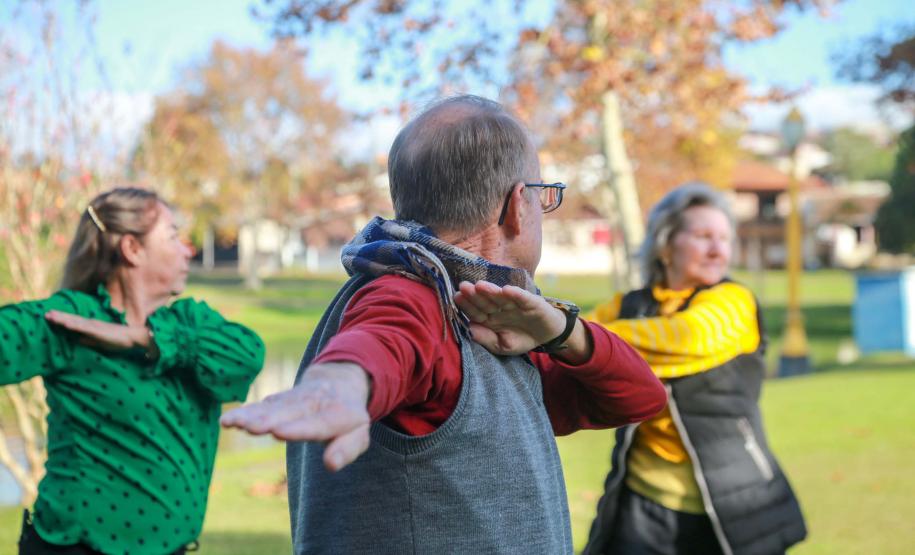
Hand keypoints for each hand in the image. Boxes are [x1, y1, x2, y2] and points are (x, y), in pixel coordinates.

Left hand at [44, 310, 148, 350]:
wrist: (133, 337)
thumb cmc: (118, 340)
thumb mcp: (99, 342)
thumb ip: (87, 340)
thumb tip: (75, 340)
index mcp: (91, 327)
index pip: (73, 322)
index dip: (62, 319)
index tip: (50, 316)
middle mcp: (91, 324)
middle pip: (72, 319)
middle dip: (59, 316)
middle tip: (45, 313)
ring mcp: (94, 326)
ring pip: (75, 321)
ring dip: (63, 318)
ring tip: (51, 316)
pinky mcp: (98, 331)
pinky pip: (84, 327)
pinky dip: (74, 325)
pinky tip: (66, 323)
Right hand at [220, 362, 370, 471]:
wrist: (339, 381)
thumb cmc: (349, 417)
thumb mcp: (359, 434)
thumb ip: (347, 449)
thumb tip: (331, 464)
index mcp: (338, 413)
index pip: (318, 423)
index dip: (299, 428)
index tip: (278, 432)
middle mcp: (314, 402)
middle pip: (290, 412)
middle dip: (270, 419)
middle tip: (251, 427)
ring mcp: (295, 398)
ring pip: (272, 407)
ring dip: (251, 415)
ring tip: (231, 423)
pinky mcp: (280, 399)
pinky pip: (262, 405)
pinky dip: (244, 411)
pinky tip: (226, 420)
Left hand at [453, 280, 565, 355]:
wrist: (547, 335)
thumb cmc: (521, 339)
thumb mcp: (502, 345)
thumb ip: (486, 339)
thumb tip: (469, 329)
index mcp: (490, 318)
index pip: (475, 311)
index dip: (466, 305)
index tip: (456, 297)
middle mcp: (500, 308)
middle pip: (485, 301)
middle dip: (474, 295)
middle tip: (463, 286)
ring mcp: (514, 304)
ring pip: (501, 296)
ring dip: (491, 291)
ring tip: (480, 285)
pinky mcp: (531, 302)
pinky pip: (522, 297)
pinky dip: (516, 294)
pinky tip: (507, 290)